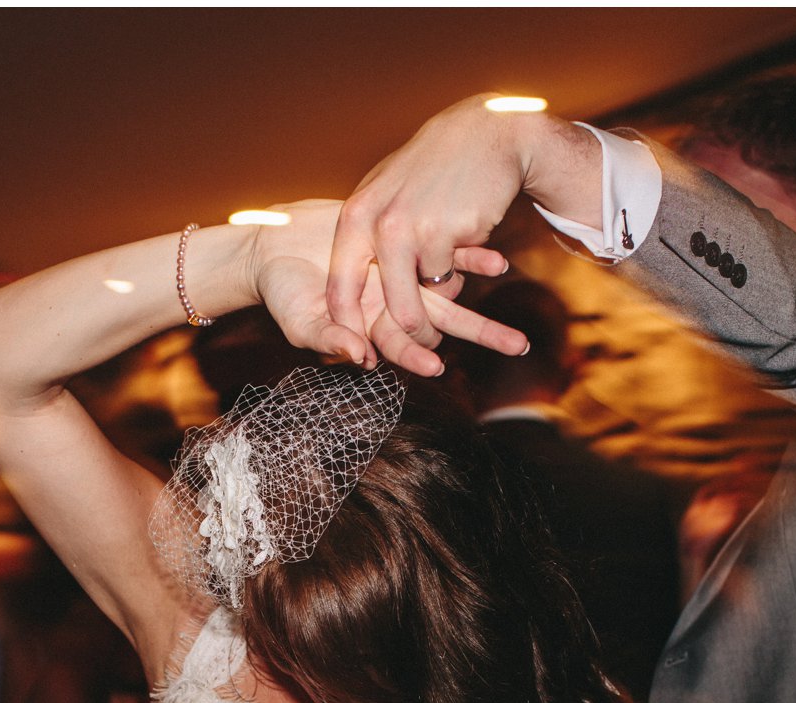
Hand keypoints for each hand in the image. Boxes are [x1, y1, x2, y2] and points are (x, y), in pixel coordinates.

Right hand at [250, 200, 527, 376]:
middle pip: (443, 322)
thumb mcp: (300, 320)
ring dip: (485, 297)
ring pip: (451, 289)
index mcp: (371, 327)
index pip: (401, 345)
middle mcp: (394, 304)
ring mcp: (401, 275)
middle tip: (519, 346)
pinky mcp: (402, 242)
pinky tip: (496, 260)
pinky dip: (468, 256)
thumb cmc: (281, 291)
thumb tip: (359, 357)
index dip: (416, 356)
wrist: (276, 245)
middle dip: (480, 334)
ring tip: (519, 298)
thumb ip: (329, 338)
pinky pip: (443, 250)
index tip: (436, 367)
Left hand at [329, 97, 589, 369]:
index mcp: (355, 217)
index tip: (357, 351)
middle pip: (386, 309)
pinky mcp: (448, 235)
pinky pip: (450, 281)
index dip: (347, 326)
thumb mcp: (385, 191)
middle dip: (403, 338)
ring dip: (435, 311)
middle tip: (415, 348)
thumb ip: (366, 232)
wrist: (485, 135)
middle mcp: (379, 226)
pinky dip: (457, 277)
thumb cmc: (431, 168)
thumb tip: (351, 284)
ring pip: (421, 303)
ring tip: (444, 299)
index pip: (340, 289)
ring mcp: (413, 231)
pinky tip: (462, 247)